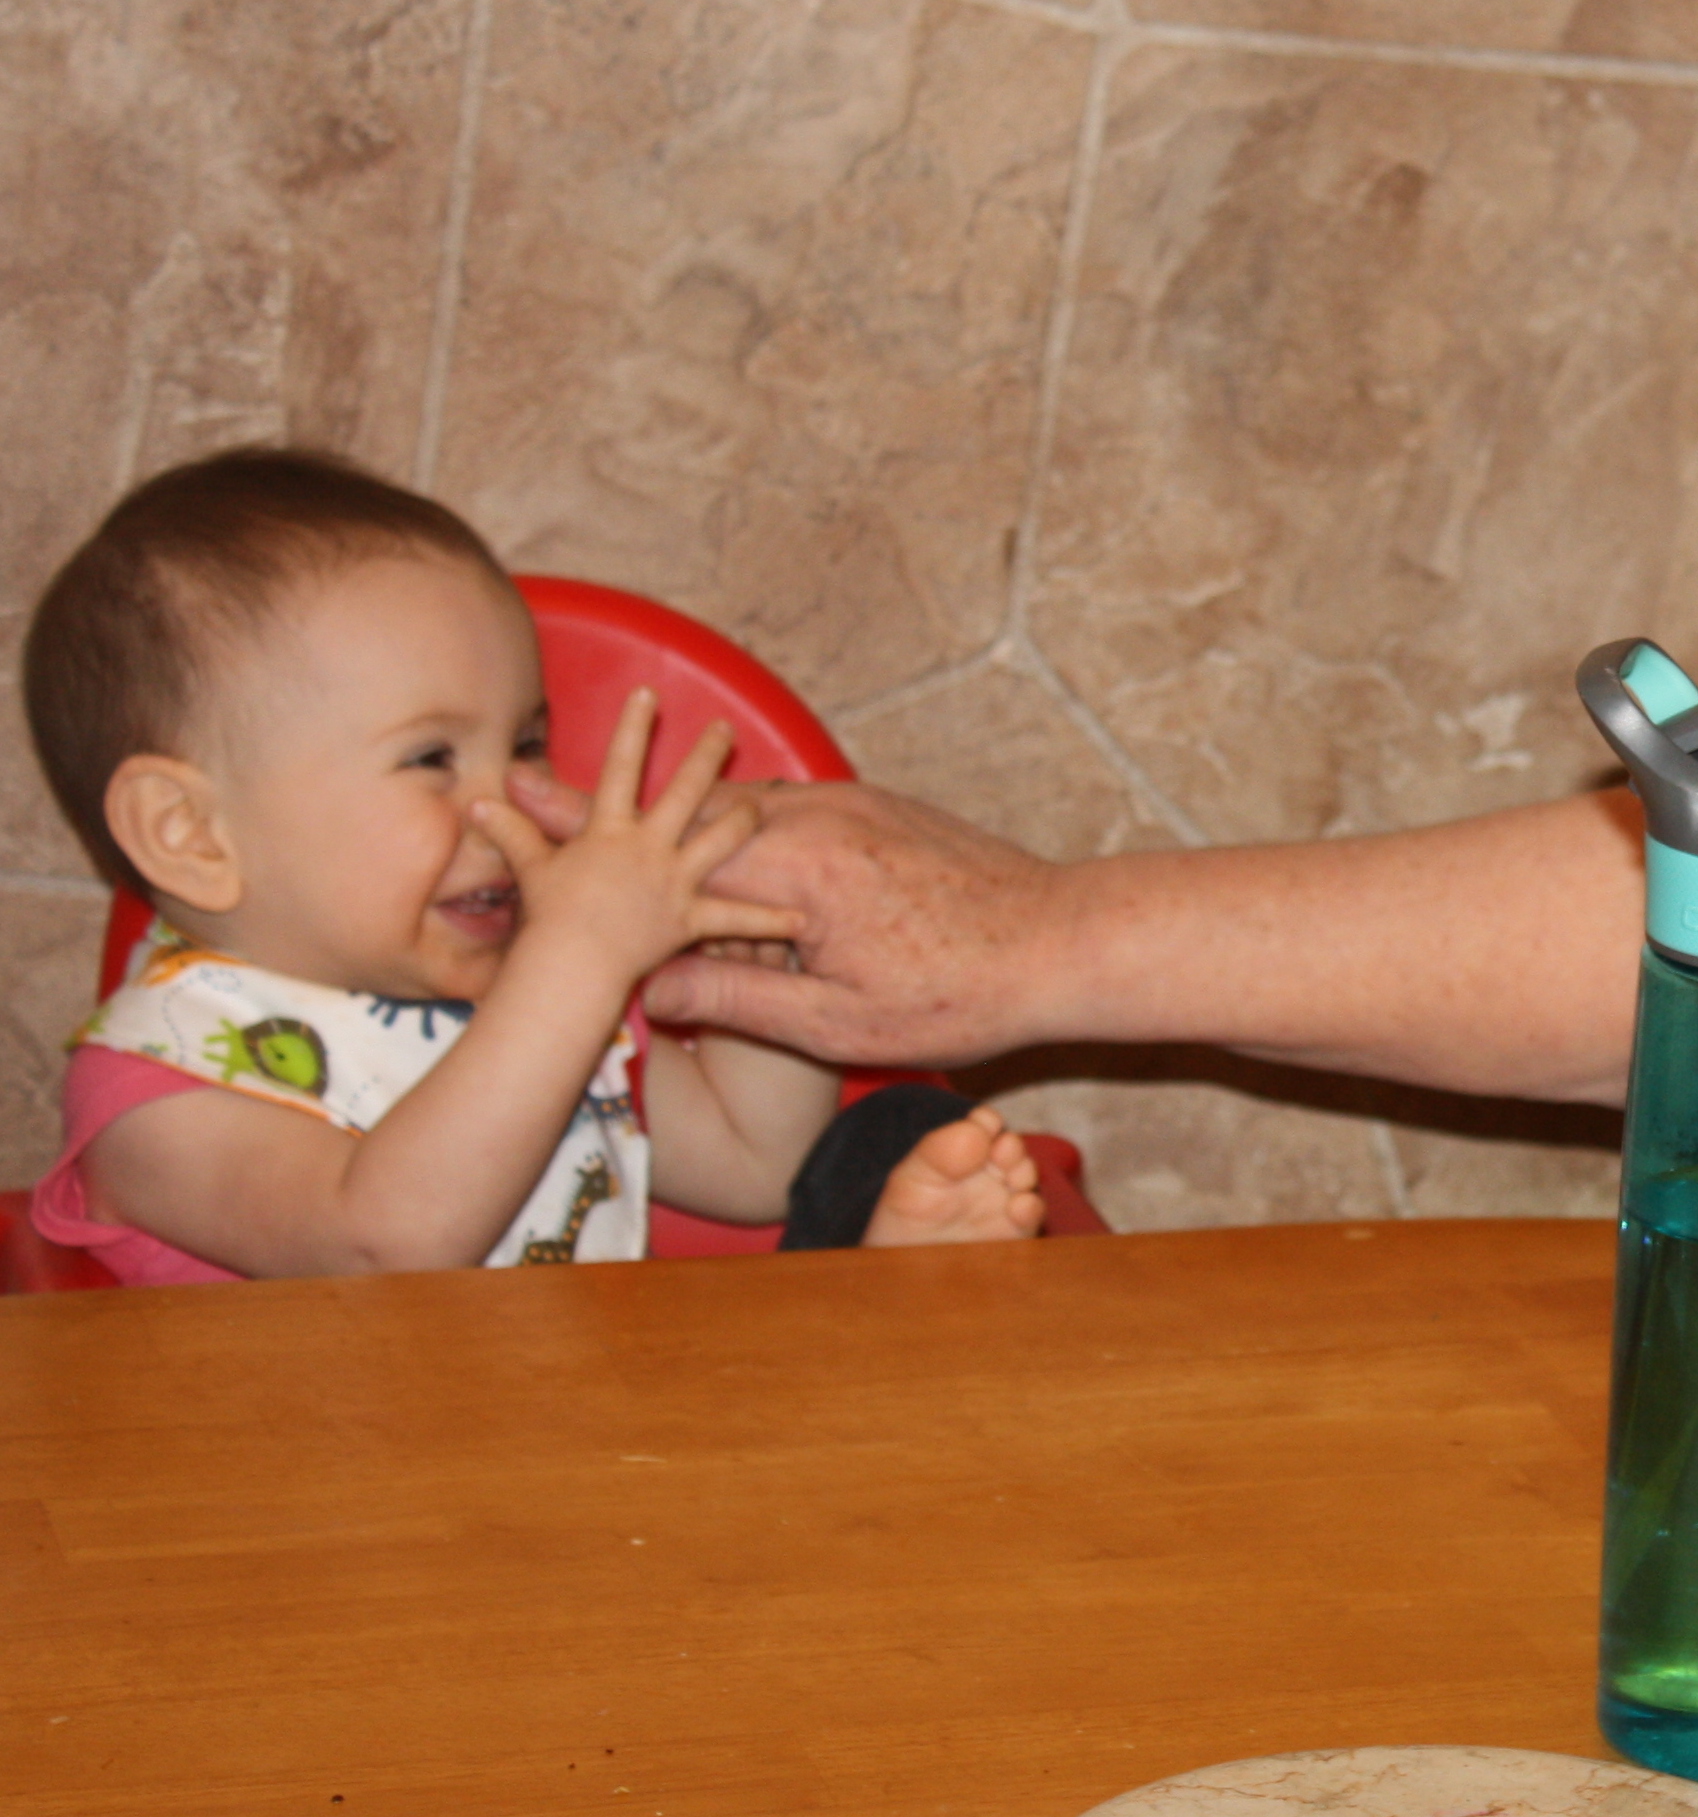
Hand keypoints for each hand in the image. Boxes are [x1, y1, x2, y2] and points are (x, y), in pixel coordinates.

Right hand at [472, 690, 805, 998]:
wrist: (570, 967)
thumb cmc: (547, 923)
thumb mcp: (530, 871)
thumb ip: (512, 833)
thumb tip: (479, 802)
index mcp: (610, 832)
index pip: (620, 768)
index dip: (633, 729)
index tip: (649, 692)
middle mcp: (648, 848)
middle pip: (686, 792)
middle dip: (705, 756)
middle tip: (724, 728)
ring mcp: (674, 881)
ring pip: (722, 840)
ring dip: (743, 819)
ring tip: (763, 803)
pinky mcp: (690, 918)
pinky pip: (737, 919)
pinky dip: (769, 922)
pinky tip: (802, 921)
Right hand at [532, 777, 1068, 1067]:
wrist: (1057, 941)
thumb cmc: (956, 993)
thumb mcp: (833, 1022)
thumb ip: (733, 999)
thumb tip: (645, 993)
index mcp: (796, 867)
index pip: (667, 854)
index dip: (590, 846)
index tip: (519, 824)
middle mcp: (815, 816)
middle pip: (688, 812)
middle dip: (611, 811)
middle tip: (526, 794)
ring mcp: (848, 803)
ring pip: (736, 807)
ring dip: (674, 819)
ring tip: (593, 808)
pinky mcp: (873, 807)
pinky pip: (784, 810)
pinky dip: (735, 825)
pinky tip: (702, 841)